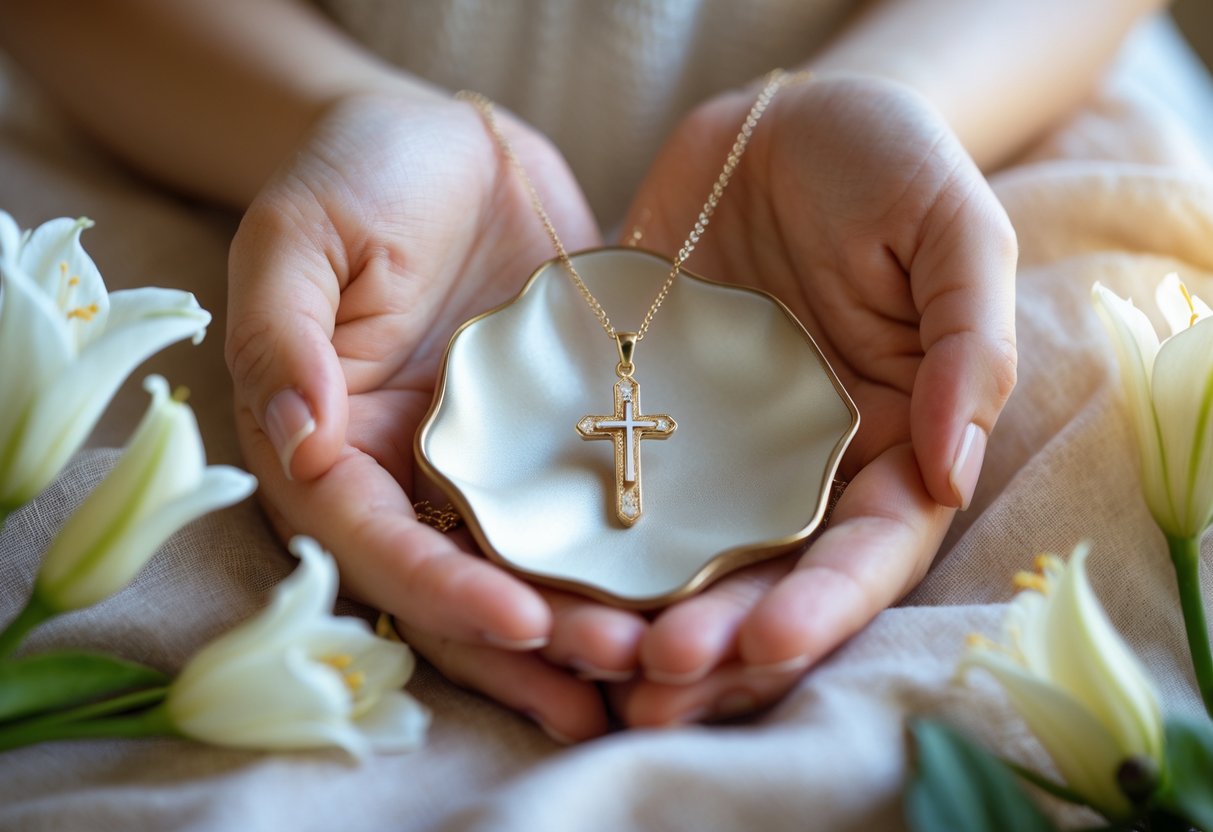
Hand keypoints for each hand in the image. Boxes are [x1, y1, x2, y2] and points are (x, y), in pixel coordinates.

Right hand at [225, 92, 647, 740]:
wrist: (447, 145)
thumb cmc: (356, 175)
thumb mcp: (300, 234)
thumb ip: (283, 330)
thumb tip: (295, 433)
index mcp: (329, 445)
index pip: (373, 542)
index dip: (439, 590)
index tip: (518, 621)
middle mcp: (403, 477)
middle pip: (454, 588)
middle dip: (526, 645)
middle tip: (614, 675)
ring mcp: (481, 468)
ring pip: (525, 572)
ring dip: (581, 629)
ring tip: (657, 667)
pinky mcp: (548, 445)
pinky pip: (583, 518)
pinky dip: (621, 569)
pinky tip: (682, 607)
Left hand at [606, 74, 1016, 724]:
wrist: (781, 123)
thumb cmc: (889, 165)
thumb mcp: (953, 233)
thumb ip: (966, 346)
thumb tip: (951, 471)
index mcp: (890, 444)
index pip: (868, 550)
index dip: (823, 605)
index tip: (767, 643)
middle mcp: (803, 469)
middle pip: (769, 582)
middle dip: (721, 644)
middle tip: (659, 680)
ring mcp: (719, 452)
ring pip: (688, 561)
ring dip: (646, 622)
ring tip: (596, 666)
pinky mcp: (645, 419)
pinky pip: (614, 491)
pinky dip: (588, 550)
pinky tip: (545, 589)